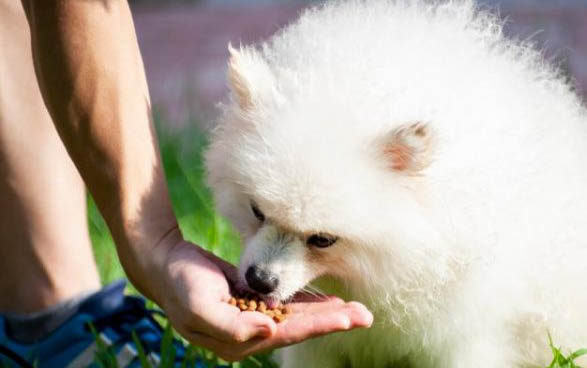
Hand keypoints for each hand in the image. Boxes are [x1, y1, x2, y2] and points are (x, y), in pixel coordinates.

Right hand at [157, 240, 372, 361]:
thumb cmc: (181, 284)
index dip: (317, 325)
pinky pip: (287, 305)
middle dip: (332, 322)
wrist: (166, 263)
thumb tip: (269, 330)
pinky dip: (308, 304)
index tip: (346, 319)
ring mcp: (252, 317)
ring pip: (297, 317)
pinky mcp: (253, 301)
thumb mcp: (199, 306)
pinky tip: (329, 301)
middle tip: (364, 316)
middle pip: (299, 328)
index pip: (286, 333)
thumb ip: (232, 325)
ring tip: (356, 311)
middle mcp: (250, 332)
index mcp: (238, 339)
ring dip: (326, 314)